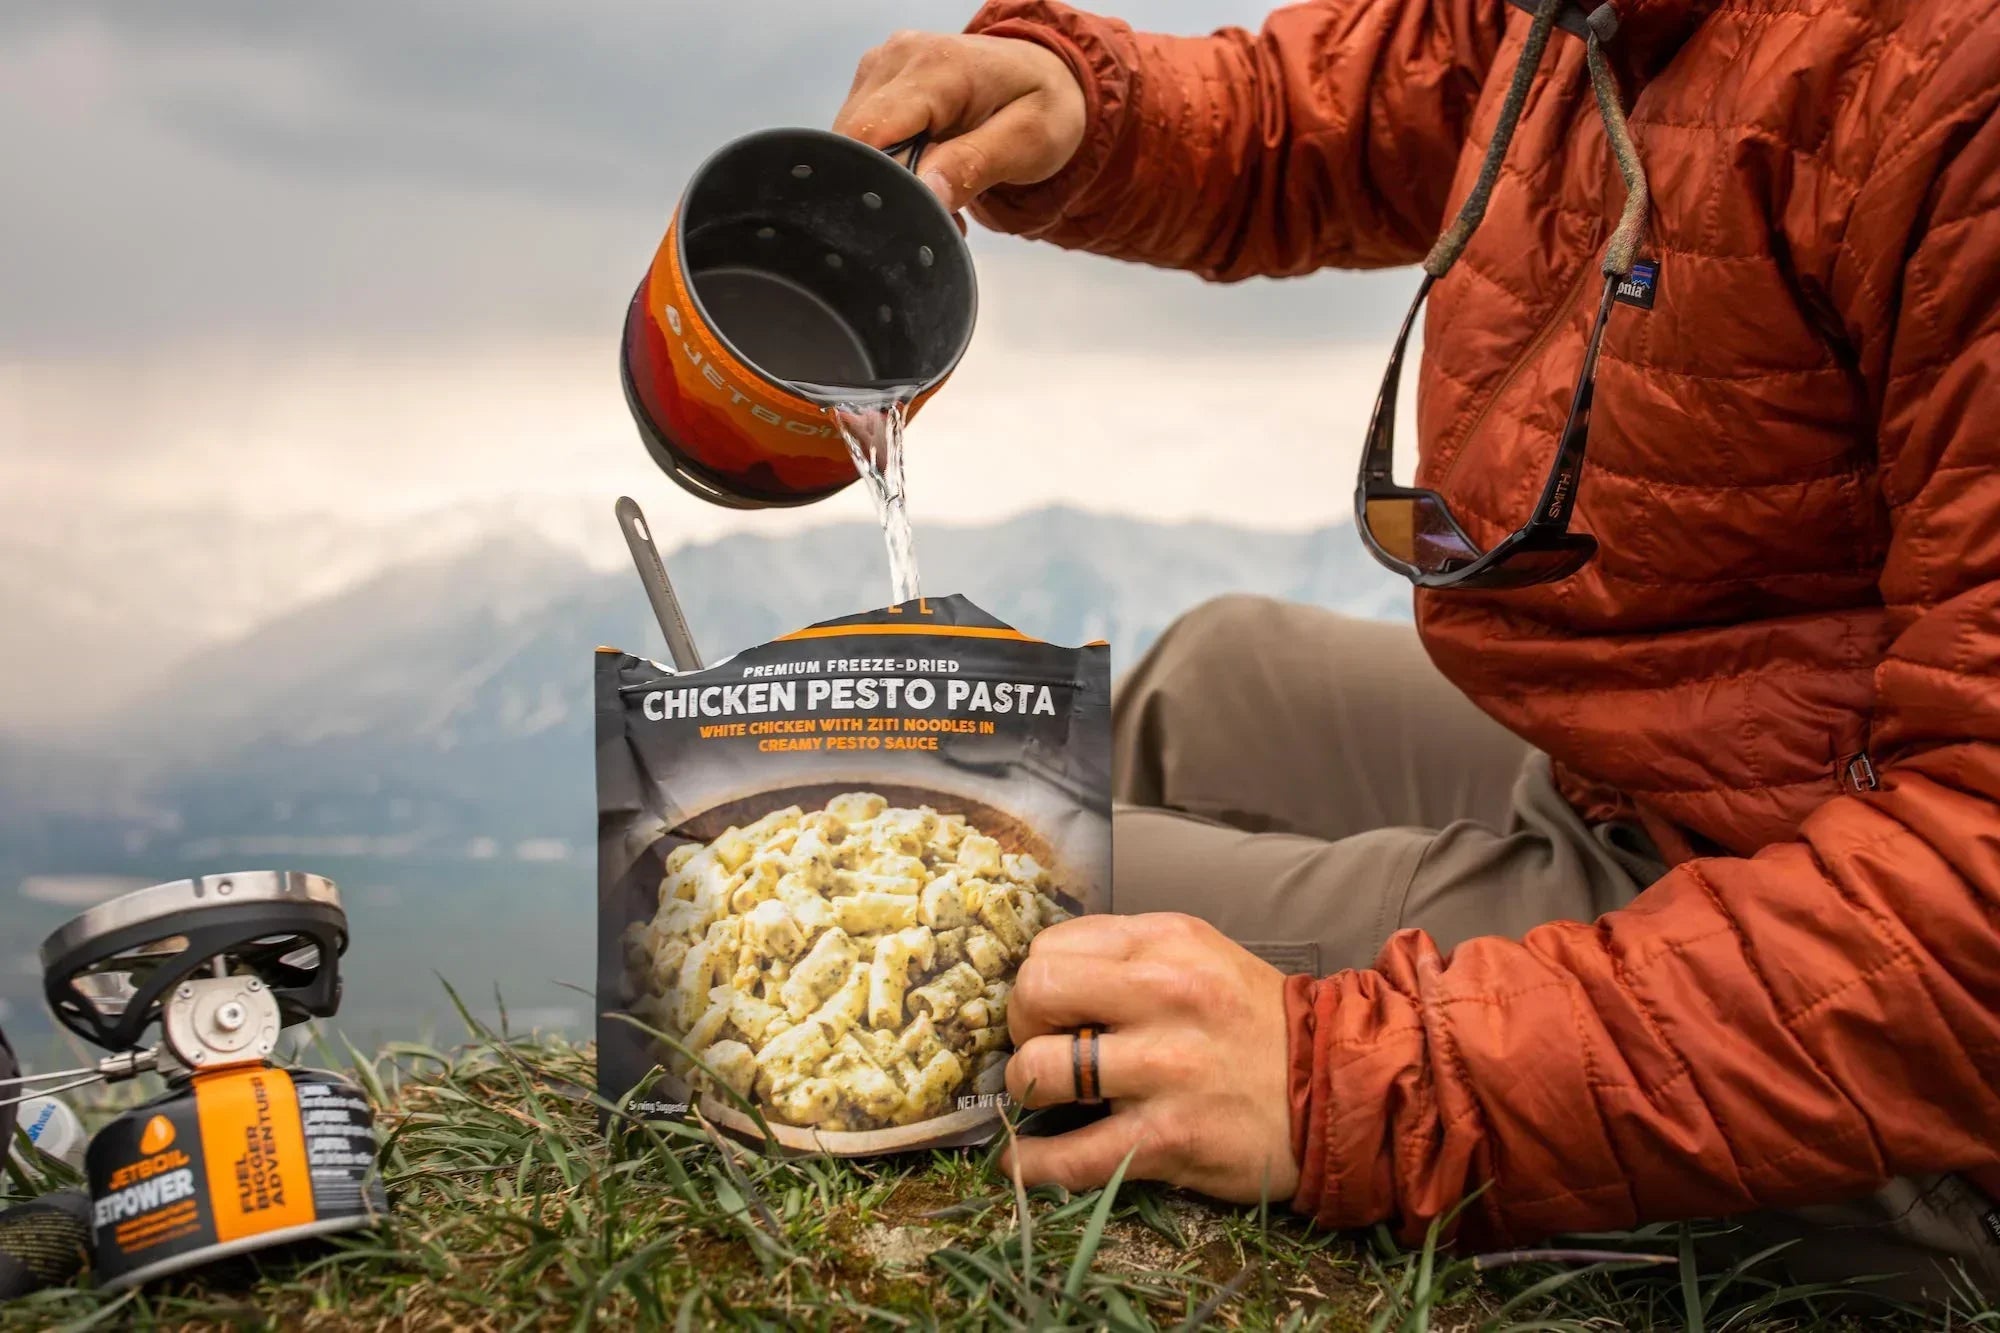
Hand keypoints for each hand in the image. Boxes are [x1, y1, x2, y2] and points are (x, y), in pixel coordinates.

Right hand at [833, 30, 1087, 213]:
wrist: (1045, 75)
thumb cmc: (1044, 106)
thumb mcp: (1027, 142)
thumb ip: (972, 166)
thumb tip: (924, 193)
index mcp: (936, 65)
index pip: (871, 134)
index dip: (883, 183)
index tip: (920, 215)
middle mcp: (898, 56)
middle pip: (856, 142)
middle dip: (892, 187)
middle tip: (942, 211)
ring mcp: (881, 65)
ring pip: (855, 144)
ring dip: (892, 179)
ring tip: (942, 190)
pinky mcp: (875, 82)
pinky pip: (863, 137)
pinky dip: (890, 165)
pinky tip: (927, 171)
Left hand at [999, 913, 1300, 1204]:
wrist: (1338, 1090)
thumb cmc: (1255, 1023)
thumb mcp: (1201, 956)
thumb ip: (1129, 957)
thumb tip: (1046, 981)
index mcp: (1166, 943)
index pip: (1052, 947)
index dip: (1039, 981)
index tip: (1052, 1008)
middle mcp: (1164, 996)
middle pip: (1034, 993)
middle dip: (1021, 1026)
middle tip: (1041, 1046)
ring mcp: (1164, 1069)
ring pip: (1039, 1071)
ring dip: (1026, 1089)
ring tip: (1044, 1098)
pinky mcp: (1167, 1138)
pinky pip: (1070, 1156)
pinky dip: (1031, 1164)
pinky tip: (1020, 1160)